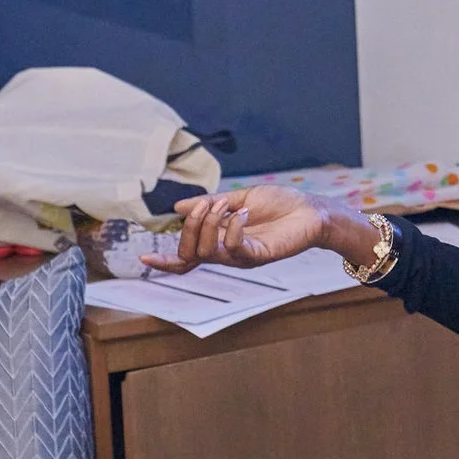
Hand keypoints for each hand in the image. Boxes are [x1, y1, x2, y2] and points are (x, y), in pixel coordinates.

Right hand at [141, 186, 342, 272]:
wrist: (312, 210)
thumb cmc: (281, 205)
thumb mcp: (240, 199)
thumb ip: (210, 203)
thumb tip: (178, 206)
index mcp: (220, 241)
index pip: (188, 258)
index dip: (166, 260)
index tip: (145, 255)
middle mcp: (228, 254)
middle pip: (191, 254)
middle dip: (189, 227)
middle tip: (205, 204)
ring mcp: (243, 257)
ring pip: (208, 252)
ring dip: (209, 223)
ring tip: (227, 205)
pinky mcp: (259, 256)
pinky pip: (235, 249)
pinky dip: (232, 228)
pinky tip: (243, 213)